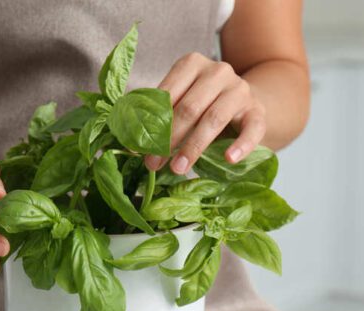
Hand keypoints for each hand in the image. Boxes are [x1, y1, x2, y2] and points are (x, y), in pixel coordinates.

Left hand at [145, 52, 266, 173]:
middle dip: (168, 139)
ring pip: (214, 118)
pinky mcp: (258, 110)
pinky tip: (228, 158)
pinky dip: (241, 144)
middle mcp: (218, 71)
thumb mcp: (180, 101)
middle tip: (152, 163)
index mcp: (191, 64)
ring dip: (193, 146)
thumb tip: (130, 142)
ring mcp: (240, 89)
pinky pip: (252, 128)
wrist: (244, 103)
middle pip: (189, 107)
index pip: (167, 94)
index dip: (150, 122)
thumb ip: (159, 114)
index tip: (137, 147)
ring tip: (177, 168)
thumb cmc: (202, 104)